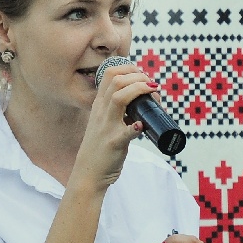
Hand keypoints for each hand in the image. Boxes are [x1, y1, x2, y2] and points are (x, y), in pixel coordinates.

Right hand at [72, 60, 157, 190]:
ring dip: (139, 91)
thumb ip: (118, 110)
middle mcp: (101, 112)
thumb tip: (142, 98)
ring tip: (153, 94)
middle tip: (152, 84)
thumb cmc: (101, 147)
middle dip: (138, 76)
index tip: (143, 75)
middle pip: (116, 81)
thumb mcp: (104, 122)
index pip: (109, 75)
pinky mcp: (114, 143)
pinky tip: (142, 125)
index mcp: (99, 105)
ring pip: (118, 98)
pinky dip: (135, 127)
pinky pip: (125, 132)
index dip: (129, 69)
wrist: (88, 174)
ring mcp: (106, 127)